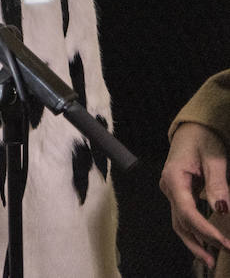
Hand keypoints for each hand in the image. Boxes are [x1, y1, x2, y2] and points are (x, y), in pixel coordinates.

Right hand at [161, 122, 229, 267]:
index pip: (187, 211)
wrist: (192, 130)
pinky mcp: (178, 194)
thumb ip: (218, 185)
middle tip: (222, 255)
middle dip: (202, 241)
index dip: (206, 230)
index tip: (225, 243)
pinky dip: (193, 233)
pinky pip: (183, 218)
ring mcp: (171, 192)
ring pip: (179, 223)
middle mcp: (168, 188)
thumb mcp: (214, 160)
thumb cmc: (203, 140)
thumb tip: (222, 210)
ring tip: (210, 260)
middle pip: (181, 221)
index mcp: (174, 178)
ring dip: (194, 242)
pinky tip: (204, 244)